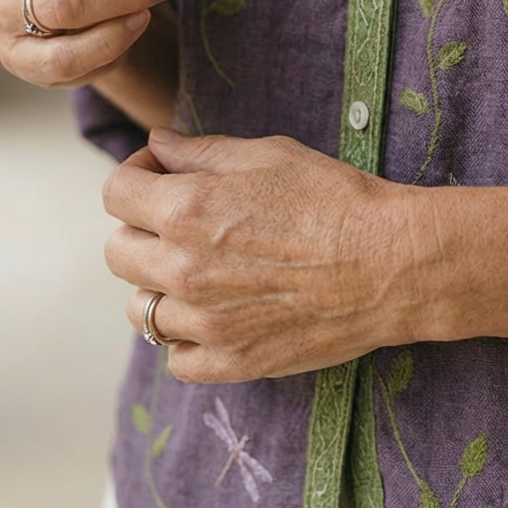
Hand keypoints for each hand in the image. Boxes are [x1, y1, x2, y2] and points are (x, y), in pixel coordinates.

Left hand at [103, 128, 423, 382]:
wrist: (392, 263)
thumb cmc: (336, 199)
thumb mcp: (269, 154)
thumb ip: (200, 151)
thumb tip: (157, 145)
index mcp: (186, 210)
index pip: (115, 192)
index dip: (137, 175)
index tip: (161, 175)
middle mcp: (183, 269)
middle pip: (117, 251)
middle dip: (142, 229)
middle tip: (182, 224)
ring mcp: (204, 323)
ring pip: (140, 310)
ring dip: (160, 286)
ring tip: (202, 272)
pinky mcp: (230, 362)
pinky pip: (176, 357)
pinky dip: (188, 338)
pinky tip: (218, 315)